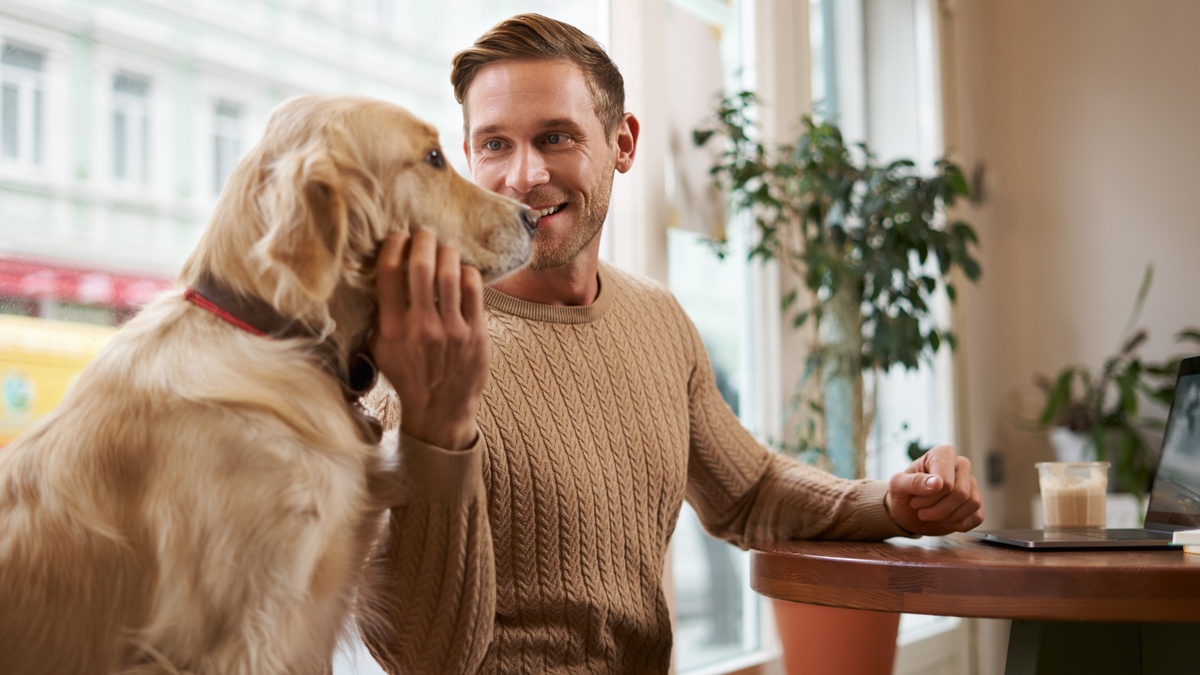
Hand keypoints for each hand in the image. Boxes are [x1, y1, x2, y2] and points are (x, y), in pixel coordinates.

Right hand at [369, 231, 488, 450]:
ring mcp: (451, 330)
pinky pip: (474, 288)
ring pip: (451, 272)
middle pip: (421, 265)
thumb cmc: (408, 376)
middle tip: (424, 234)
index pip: (388, 273)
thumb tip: (378, 274)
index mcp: (392, 328)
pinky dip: (468, 272)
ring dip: (447, 252)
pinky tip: (463, 271)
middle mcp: (421, 326)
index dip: (393, 245)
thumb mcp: (380, 349)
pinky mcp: (476, 332)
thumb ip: (378, 315)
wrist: (440, 410)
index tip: (397, 237)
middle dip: (423, 240)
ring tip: (444, 249)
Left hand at [885, 445, 984, 535]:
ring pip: (973, 503)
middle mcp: (961, 465)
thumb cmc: (903, 493)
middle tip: (921, 511)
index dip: (930, 497)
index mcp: (942, 455)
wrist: (907, 512)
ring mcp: (971, 483)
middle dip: (938, 510)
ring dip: (947, 517)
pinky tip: (944, 521)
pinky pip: (978, 516)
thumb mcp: (897, 486)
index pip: (946, 481)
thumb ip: (914, 481)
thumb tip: (938, 483)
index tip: (915, 500)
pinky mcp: (977, 502)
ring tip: (931, 515)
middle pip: (961, 493)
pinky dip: (958, 524)